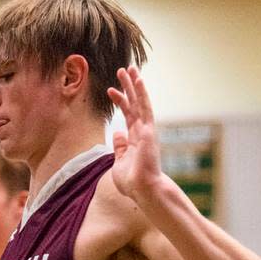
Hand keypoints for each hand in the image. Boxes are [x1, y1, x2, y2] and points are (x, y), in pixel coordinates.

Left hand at [106, 66, 162, 200]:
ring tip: (128, 68)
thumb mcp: (119, 162)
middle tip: (123, 71)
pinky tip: (138, 79)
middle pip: (134, 104)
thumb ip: (119, 147)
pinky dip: (142, 93)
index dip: (120, 101)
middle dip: (128, 87)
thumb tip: (117, 134)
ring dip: (134, 85)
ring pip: (140, 102)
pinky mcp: (149, 130)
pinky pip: (145, 107)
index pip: (128, 115)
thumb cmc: (133, 182)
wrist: (143, 190)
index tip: (111, 90)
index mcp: (135, 140)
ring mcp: (146, 130)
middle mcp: (142, 132)